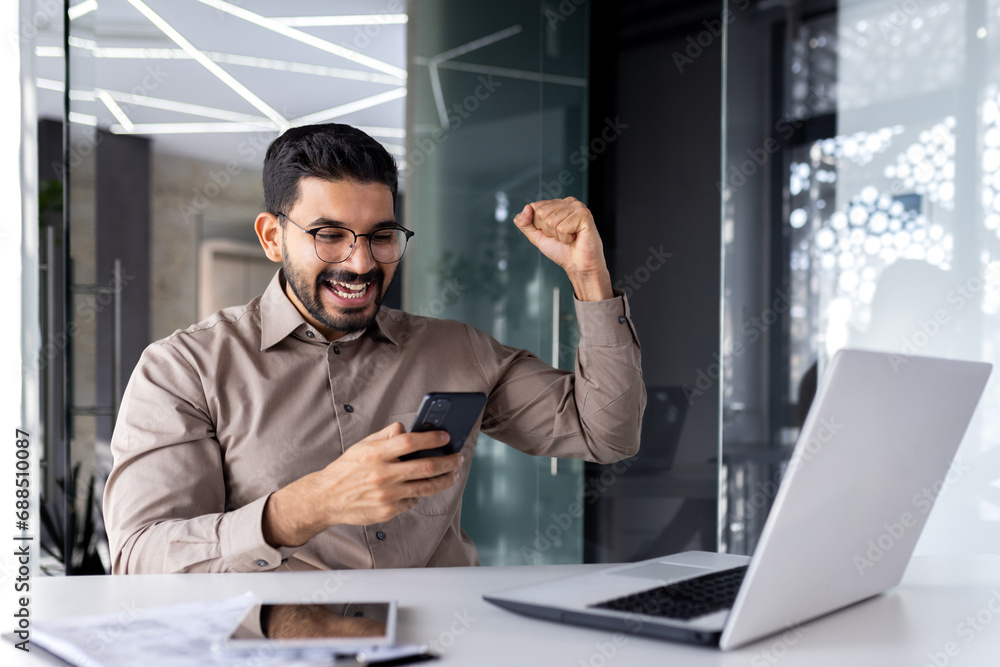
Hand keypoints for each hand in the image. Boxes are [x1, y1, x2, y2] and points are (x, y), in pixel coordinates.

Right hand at [263, 422, 463, 547]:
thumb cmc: (346, 469)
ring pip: (425, 487)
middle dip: (448, 462)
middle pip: (425, 467)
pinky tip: (422, 488)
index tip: (446, 436)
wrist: (326, 498)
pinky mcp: (388, 511)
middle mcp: (382, 475)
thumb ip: (384, 436)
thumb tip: (405, 428)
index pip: (410, 442)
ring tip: (452, 474)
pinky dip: (419, 494)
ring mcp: (386, 495)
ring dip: (444, 480)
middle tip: (458, 458)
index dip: (432, 438)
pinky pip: (412, 501)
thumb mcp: (362, 446)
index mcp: (376, 454)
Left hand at [513, 197, 612, 300]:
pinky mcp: (584, 215)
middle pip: (541, 213)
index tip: (552, 232)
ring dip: (557, 236)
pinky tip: (574, 237)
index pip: (534, 207)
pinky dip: (565, 238)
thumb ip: (524, 223)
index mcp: (556, 204)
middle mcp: (567, 202)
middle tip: (561, 236)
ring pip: (551, 221)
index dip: (539, 225)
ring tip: (568, 237)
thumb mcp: (536, 236)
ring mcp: (577, 207)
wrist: (577, 265)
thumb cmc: (562, 250)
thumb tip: (526, 208)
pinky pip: (562, 228)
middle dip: (548, 231)